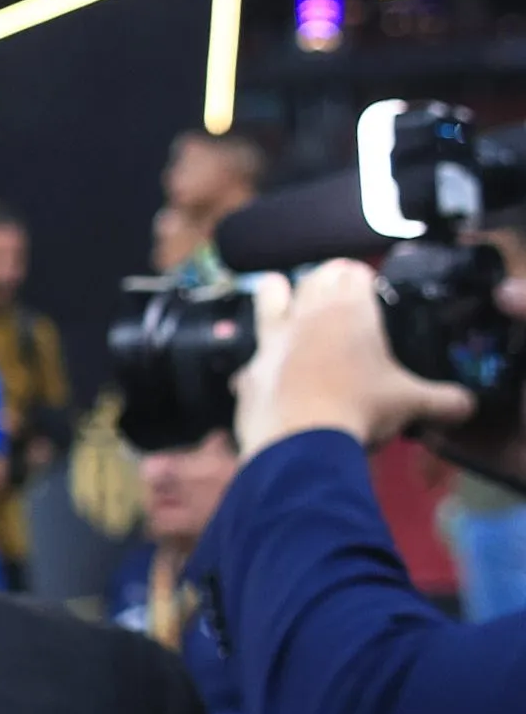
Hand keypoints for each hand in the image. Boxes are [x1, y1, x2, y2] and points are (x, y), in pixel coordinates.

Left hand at [234, 261, 473, 456]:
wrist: (300, 442)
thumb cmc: (362, 408)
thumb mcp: (411, 403)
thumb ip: (443, 400)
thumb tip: (466, 406)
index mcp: (349, 309)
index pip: (355, 271)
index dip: (362, 276)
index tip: (369, 287)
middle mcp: (307, 314)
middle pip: (314, 276)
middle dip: (326, 278)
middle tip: (337, 289)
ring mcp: (272, 339)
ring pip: (270, 293)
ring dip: (277, 290)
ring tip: (282, 292)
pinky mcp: (249, 368)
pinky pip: (252, 354)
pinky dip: (261, 357)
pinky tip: (268, 369)